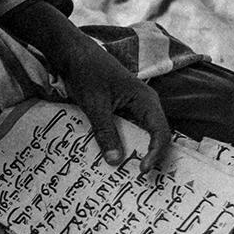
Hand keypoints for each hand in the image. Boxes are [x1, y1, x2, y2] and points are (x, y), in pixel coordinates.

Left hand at [55, 40, 170, 172]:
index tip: (142, 171)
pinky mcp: (121, 110)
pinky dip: (122, 144)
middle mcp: (145, 105)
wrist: (72, 52)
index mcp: (146, 100)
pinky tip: (113, 157)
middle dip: (150, 157)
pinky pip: (127, 130)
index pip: (161, 132)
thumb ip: (105, 132)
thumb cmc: (87, 72)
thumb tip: (115, 162)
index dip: (156, 153)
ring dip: (135, 152)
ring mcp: (134, 107)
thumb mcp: (95, 105)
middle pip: (156, 136)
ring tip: (127, 174)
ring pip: (141, 135)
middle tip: (139, 180)